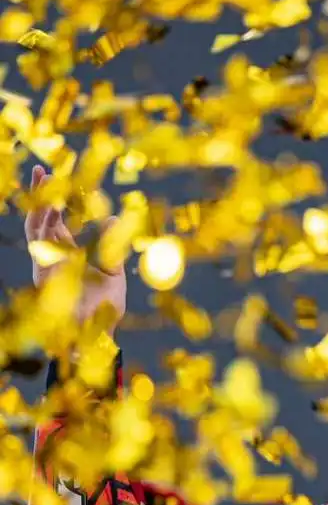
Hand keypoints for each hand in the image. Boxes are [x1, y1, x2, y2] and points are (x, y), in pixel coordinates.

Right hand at [25, 165, 126, 332]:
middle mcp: (53, 258)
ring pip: (37, 229)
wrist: (99, 334)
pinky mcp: (45, 274)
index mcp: (69, 255)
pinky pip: (41, 245)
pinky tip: (51, 209)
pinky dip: (45, 226)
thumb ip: (111, 244)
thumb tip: (112, 217)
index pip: (57, 222)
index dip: (55, 201)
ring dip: (41, 206)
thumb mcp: (113, 270)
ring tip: (46, 182)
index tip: (57, 179)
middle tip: (40, 169)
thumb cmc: (106, 308)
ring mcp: (47, 265)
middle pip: (40, 220)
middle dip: (39, 195)